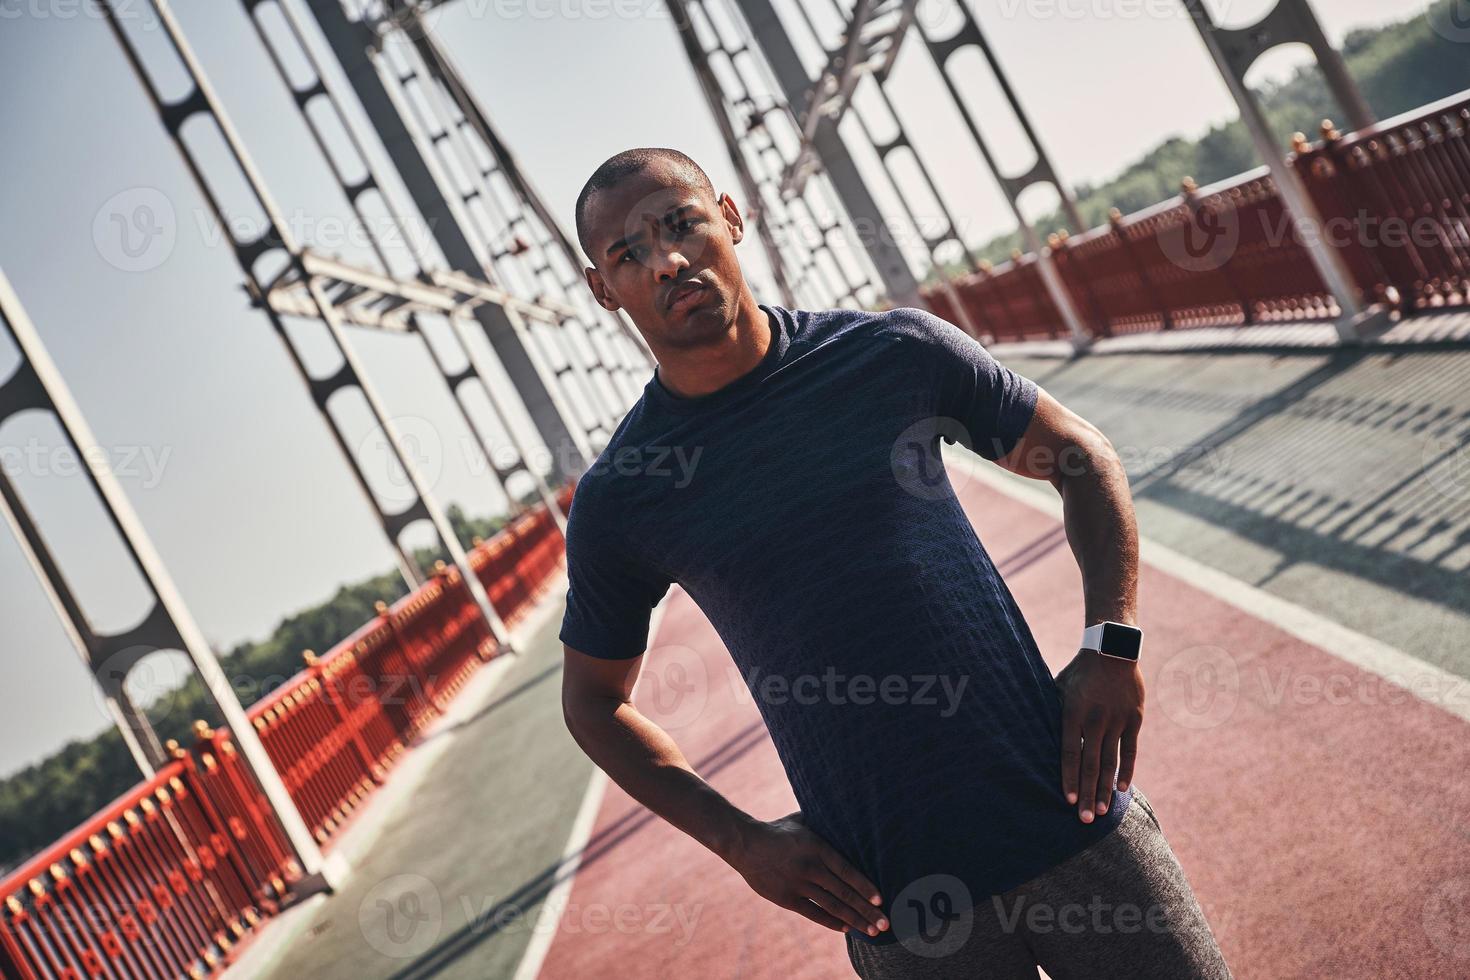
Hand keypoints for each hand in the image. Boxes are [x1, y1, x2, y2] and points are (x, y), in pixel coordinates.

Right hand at [725, 810, 888, 936]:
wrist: (745, 844)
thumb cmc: (777, 830)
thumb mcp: (803, 821)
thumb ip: (824, 823)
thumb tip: (847, 815)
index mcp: (817, 847)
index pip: (848, 871)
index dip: (865, 886)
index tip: (880, 899)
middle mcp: (810, 868)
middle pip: (844, 892)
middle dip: (867, 910)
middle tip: (884, 923)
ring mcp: (798, 885)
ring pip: (832, 905)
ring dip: (854, 919)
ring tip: (871, 931)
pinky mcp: (787, 898)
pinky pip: (814, 913)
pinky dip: (832, 921)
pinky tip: (847, 928)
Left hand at [1055, 648, 1143, 822]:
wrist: (1112, 651)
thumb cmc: (1078, 673)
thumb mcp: (1059, 689)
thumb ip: (1054, 715)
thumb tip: (1038, 739)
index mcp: (1073, 712)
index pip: (1070, 753)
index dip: (1069, 778)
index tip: (1068, 800)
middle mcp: (1096, 719)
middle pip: (1091, 764)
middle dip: (1088, 794)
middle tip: (1086, 819)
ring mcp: (1117, 720)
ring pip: (1111, 761)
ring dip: (1107, 789)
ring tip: (1104, 811)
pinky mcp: (1134, 719)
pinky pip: (1130, 751)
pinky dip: (1126, 771)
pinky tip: (1122, 790)